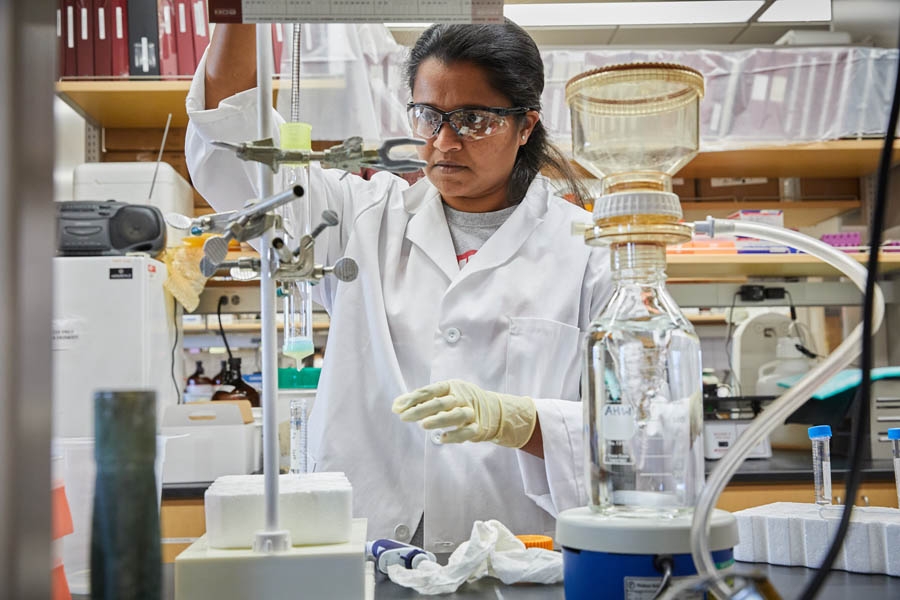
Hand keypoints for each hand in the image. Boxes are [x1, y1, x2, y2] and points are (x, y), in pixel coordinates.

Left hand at [392, 380, 536, 448]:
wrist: (494, 410)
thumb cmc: (461, 402)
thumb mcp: (445, 395)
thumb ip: (423, 400)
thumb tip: (396, 405)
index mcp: (451, 386)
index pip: (430, 390)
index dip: (413, 398)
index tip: (397, 407)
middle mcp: (462, 397)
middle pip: (441, 402)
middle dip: (421, 409)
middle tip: (403, 417)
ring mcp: (471, 412)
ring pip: (456, 415)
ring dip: (439, 420)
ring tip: (423, 425)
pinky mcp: (478, 428)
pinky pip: (467, 432)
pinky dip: (456, 435)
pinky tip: (443, 438)